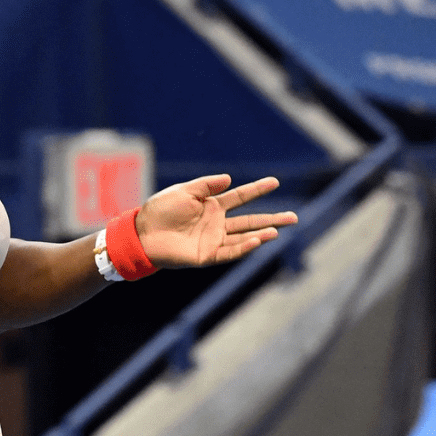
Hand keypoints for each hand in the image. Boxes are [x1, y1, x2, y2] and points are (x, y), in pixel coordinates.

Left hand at [136, 174, 297, 268]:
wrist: (142, 232)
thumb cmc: (159, 210)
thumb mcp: (184, 191)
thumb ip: (206, 185)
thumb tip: (229, 179)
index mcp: (211, 206)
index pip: (240, 197)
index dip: (257, 190)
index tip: (275, 182)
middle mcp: (216, 223)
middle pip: (250, 220)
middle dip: (271, 219)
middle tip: (294, 218)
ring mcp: (213, 240)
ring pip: (243, 237)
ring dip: (261, 234)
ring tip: (279, 229)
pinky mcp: (206, 255)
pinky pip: (229, 251)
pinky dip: (244, 247)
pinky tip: (257, 240)